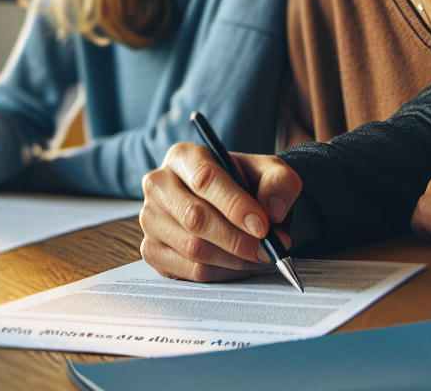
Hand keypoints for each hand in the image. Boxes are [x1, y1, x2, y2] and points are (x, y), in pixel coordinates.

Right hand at [139, 142, 300, 282]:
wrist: (231, 204)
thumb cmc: (245, 184)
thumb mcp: (270, 171)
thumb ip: (280, 182)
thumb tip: (273, 209)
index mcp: (183, 156)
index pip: (205, 179)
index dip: (235, 205)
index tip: (262, 226)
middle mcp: (159, 184)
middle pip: (195, 218)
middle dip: (238, 239)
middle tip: (269, 249)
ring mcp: (151, 219)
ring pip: (193, 248)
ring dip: (234, 259)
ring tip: (260, 255)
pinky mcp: (153, 250)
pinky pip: (190, 271)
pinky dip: (222, 273)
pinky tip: (240, 264)